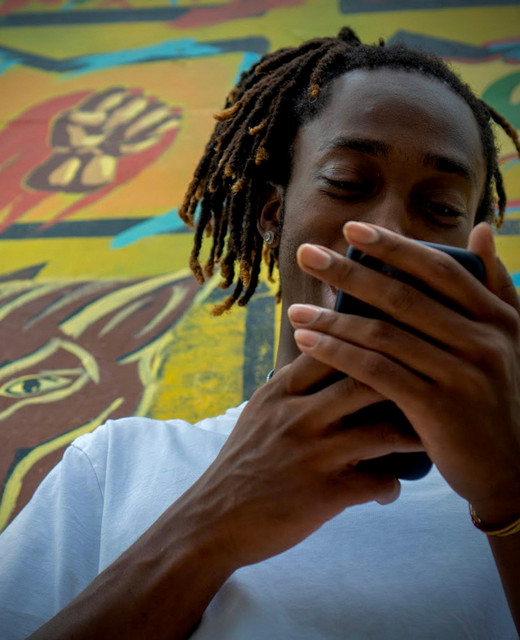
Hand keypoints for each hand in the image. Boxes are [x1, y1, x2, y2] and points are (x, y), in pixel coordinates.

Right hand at [186, 353, 423, 569]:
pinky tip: (389, 489)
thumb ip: (291, 388)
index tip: (396, 346)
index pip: (330, 349)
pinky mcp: (323, 494)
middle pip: (365, 382)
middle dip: (403, 384)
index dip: (367, 342)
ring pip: (384, 432)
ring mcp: (311, 454)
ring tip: (423, 438)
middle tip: (427, 390)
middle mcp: (296, 416)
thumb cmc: (241, 462)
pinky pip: (380, 483)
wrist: (214, 518)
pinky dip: (392, 486)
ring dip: (413, 436)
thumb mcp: (258, 413)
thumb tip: (325, 364)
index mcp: (279, 392)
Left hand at [289, 221, 519, 526]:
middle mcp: (483, 339)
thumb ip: (494, 285)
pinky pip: (376, 372)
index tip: (350, 228)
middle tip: (305, 254)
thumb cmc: (498, 398)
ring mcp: (462, 373)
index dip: (393, 245)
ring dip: (332, 319)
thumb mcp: (510, 337)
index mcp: (497, 316)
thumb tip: (482, 229)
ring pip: (383, 334)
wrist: (512, 468)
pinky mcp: (439, 407)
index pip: (438, 268)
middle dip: (348, 272)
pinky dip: (337, 354)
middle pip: (401, 295)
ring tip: (295, 309)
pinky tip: (306, 344)